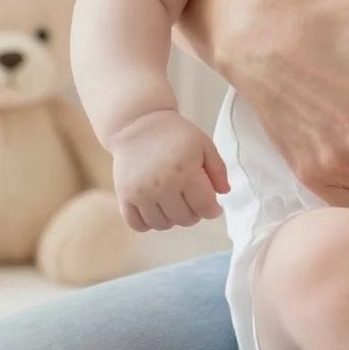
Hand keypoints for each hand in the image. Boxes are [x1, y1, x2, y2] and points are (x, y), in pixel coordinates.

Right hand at [109, 109, 228, 231]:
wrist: (138, 124)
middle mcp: (163, 186)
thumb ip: (218, 170)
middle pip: (185, 220)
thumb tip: (224, 193)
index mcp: (186, 172)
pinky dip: (148, 224)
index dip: (212, 210)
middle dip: (194, 214)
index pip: (205, 208)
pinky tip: (155, 210)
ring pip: (162, 225)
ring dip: (171, 219)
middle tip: (191, 201)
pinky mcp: (125, 195)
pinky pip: (137, 224)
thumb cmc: (175, 134)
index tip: (212, 206)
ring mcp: (142, 193)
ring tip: (173, 204)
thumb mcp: (204, 144)